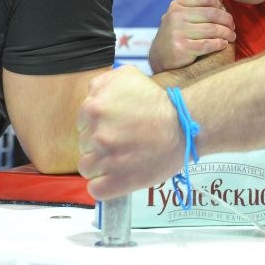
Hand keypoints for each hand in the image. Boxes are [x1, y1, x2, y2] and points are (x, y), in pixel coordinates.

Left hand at [77, 66, 183, 199]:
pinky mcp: (115, 183)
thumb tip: (91, 95)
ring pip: (87, 167)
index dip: (96, 125)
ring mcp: (105, 160)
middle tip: (122, 141)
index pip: (82, 122)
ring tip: (122, 159)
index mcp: (94, 108)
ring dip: (101, 165)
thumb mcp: (128, 76)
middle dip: (99, 144)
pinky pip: (95, 189)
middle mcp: (95, 134)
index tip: (114, 127)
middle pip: (84, 144)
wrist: (183, 127)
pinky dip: (104, 185)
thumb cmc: (158, 102)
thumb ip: (102, 83)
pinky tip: (118, 176)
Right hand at [149, 0, 235, 72]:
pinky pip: (208, 44)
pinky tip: (223, 44)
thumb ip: (199, 6)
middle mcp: (175, 16)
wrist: (161, 58)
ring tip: (231, 36)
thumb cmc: (177, 35)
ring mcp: (177, 31)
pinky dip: (219, 44)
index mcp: (177, 5)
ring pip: (212, 29)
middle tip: (232, 27)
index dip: (219, 4)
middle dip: (227, 20)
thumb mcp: (183, 16)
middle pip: (211, 13)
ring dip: (226, 33)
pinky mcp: (181, 47)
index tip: (225, 13)